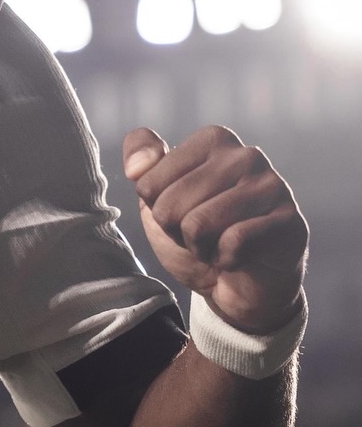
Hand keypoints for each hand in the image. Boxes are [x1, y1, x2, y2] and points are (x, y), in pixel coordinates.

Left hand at [123, 127, 307, 334]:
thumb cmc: (199, 236)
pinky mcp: (289, 220)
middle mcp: (245, 155)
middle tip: (204, 235)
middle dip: (179, 232)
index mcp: (213, 140)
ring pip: (198, 224)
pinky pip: (232, 243)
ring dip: (201, 248)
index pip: (148, 183)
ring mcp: (272, 186)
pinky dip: (226, 259)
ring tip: (220, 243)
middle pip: (170, 205)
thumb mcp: (158, 200)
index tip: (184, 215)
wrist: (240, 286)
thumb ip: (143, 168)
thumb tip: (136, 166)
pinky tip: (240, 256)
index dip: (158, 212)